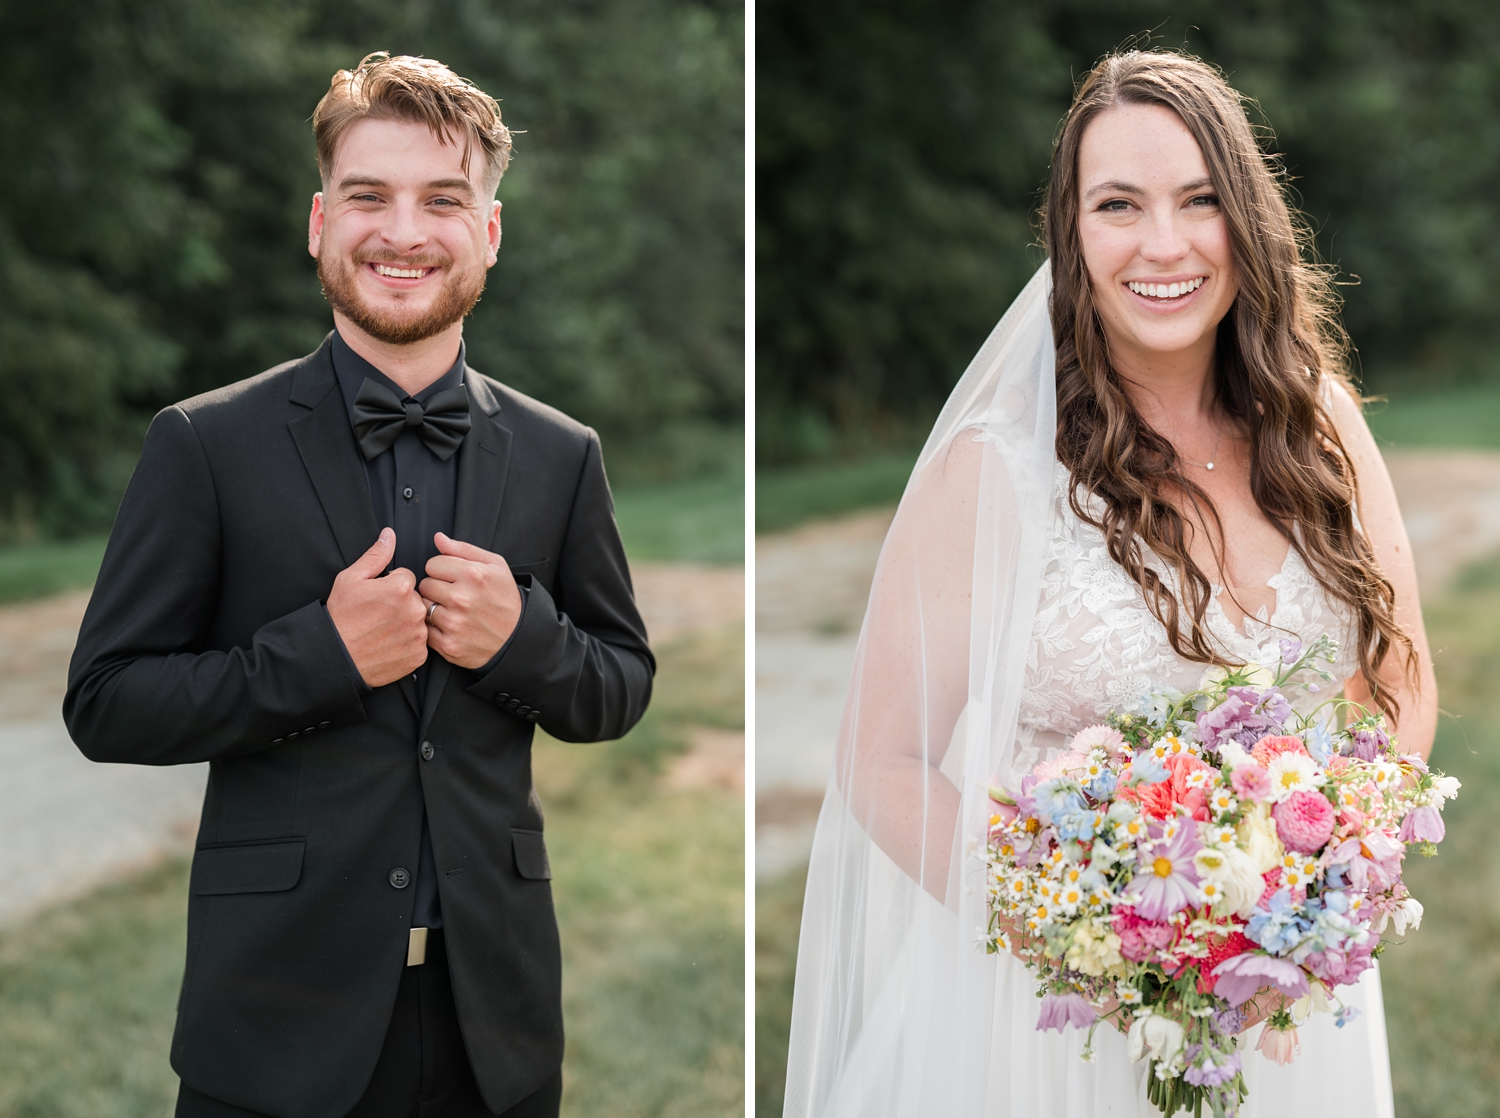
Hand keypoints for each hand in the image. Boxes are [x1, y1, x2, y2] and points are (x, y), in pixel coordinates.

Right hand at [327, 528, 429, 686]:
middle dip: (401, 603)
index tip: (377, 598)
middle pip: (416, 598)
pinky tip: (389, 643)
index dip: (390, 586)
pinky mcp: (418, 655)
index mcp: (401, 588)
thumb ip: (376, 555)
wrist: (337, 656)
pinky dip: (408, 643)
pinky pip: (419, 643)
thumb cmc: (341, 617)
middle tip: (379, 615)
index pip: (407, 578)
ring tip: (383, 630)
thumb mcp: (351, 579)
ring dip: (406, 623)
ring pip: (419, 620)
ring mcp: (418, 635)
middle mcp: (415, 610)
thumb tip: (389, 535)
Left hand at [419, 532, 523, 669]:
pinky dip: (434, 628)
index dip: (442, 570)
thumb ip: (464, 549)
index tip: (453, 578)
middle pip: (425, 585)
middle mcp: (462, 599)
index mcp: (472, 575)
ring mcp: (454, 623)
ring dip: (433, 608)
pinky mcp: (449, 644)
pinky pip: (425, 630)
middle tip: (453, 595)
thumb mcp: (495, 565)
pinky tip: (450, 626)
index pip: (432, 564)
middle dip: (436, 588)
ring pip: (422, 607)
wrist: (517, 636)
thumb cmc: (505, 598)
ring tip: (452, 610)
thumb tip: (438, 538)